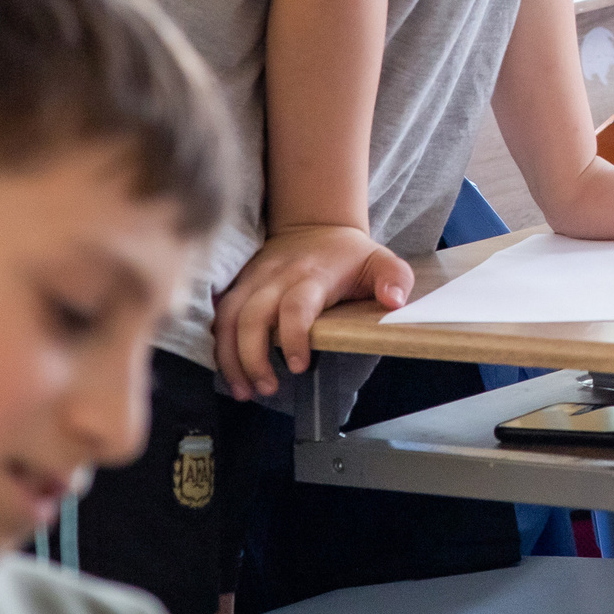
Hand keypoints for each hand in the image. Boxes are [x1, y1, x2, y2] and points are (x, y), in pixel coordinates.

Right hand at [212, 223, 412, 399]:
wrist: (314, 223)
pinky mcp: (240, 285)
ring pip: (228, 318)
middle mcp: (277, 277)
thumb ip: (395, 278)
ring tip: (242, 390)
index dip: (294, 337)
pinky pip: (220, 316)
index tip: (298, 367)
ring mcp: (254, 280)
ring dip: (229, 358)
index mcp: (313, 275)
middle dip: (253, 358)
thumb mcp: (380, 259)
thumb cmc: (348, 253)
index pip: (297, 306)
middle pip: (252, 317)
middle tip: (266, 388)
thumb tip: (394, 301)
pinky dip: (219, 345)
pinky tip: (228, 370)